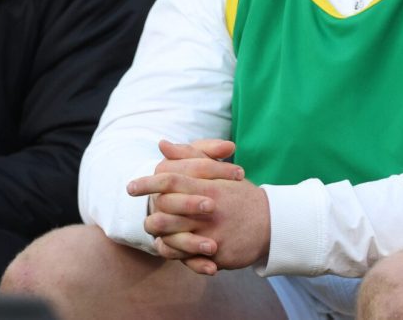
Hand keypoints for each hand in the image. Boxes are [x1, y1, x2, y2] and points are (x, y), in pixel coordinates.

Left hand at [128, 143, 268, 275]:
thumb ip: (189, 157)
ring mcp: (212, 232)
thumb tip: (162, 145)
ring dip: (160, 235)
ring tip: (156, 233)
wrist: (272, 223)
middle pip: (166, 210)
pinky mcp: (218, 253)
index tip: (130, 187)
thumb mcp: (218, 172)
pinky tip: (171, 248)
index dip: (148, 182)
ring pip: (172, 237)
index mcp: (206, 186)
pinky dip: (176, 254)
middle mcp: (207, 209)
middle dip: (151, 214)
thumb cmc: (239, 194)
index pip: (170, 180)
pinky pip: (188, 258)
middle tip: (146, 217)